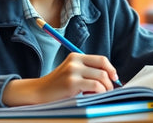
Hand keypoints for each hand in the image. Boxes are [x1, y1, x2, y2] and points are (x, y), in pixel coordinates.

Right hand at [2, 53, 117, 105]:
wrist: (39, 92)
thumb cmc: (58, 86)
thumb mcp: (72, 72)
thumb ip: (87, 71)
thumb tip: (111, 78)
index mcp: (76, 56)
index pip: (101, 59)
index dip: (111, 69)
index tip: (114, 79)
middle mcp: (75, 61)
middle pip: (103, 68)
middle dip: (111, 81)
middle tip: (109, 91)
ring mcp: (73, 71)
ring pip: (101, 77)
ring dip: (106, 88)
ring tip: (100, 95)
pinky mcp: (72, 83)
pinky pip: (96, 86)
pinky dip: (100, 93)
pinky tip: (93, 97)